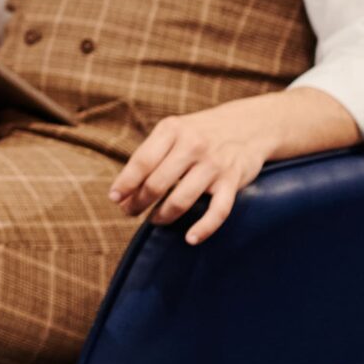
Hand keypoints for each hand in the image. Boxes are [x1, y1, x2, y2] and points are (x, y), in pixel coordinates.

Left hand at [109, 103, 283, 243]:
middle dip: (139, 202)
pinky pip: (218, 211)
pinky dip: (204, 228)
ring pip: (182, 199)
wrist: (249, 125)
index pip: (142, 161)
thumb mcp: (174, 132)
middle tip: (130, 212)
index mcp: (172, 130)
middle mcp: (192, 145)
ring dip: (163, 215)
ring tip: (154, 220)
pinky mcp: (232, 180)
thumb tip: (123, 189)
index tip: (114, 198)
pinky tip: (190, 238)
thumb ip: (152, 154)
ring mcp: (214, 164)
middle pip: (157, 183)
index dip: (125, 183)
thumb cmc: (200, 133)